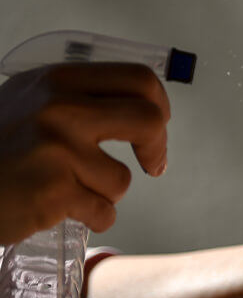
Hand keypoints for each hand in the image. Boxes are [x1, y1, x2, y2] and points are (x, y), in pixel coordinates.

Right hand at [0, 62, 170, 242]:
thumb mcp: (28, 102)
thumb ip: (78, 99)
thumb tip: (143, 105)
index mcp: (57, 81)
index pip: (137, 80)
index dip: (159, 105)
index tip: (157, 125)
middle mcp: (58, 109)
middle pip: (148, 121)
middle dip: (157, 148)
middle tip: (153, 164)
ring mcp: (57, 150)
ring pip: (121, 179)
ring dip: (104, 192)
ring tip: (68, 189)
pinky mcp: (54, 191)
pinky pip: (104, 211)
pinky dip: (91, 217)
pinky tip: (59, 209)